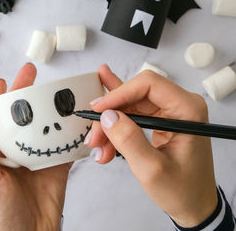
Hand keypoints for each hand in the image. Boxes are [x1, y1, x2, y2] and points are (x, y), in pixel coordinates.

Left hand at [0, 63, 69, 230]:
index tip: (4, 82)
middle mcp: (15, 150)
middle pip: (21, 116)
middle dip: (25, 93)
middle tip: (31, 74)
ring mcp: (36, 157)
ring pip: (43, 126)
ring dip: (49, 108)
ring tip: (56, 91)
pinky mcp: (55, 166)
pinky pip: (64, 145)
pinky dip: (70, 132)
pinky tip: (74, 117)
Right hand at [87, 64, 217, 227]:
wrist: (194, 204)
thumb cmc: (183, 190)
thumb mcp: (152, 170)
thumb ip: (129, 141)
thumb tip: (108, 116)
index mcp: (187, 110)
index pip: (148, 84)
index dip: (119, 93)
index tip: (98, 110)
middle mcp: (178, 105)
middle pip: (134, 95)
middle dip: (110, 114)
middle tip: (94, 137)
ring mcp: (168, 111)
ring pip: (128, 105)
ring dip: (109, 124)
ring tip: (98, 146)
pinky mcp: (158, 120)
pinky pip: (131, 114)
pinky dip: (115, 126)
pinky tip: (99, 118)